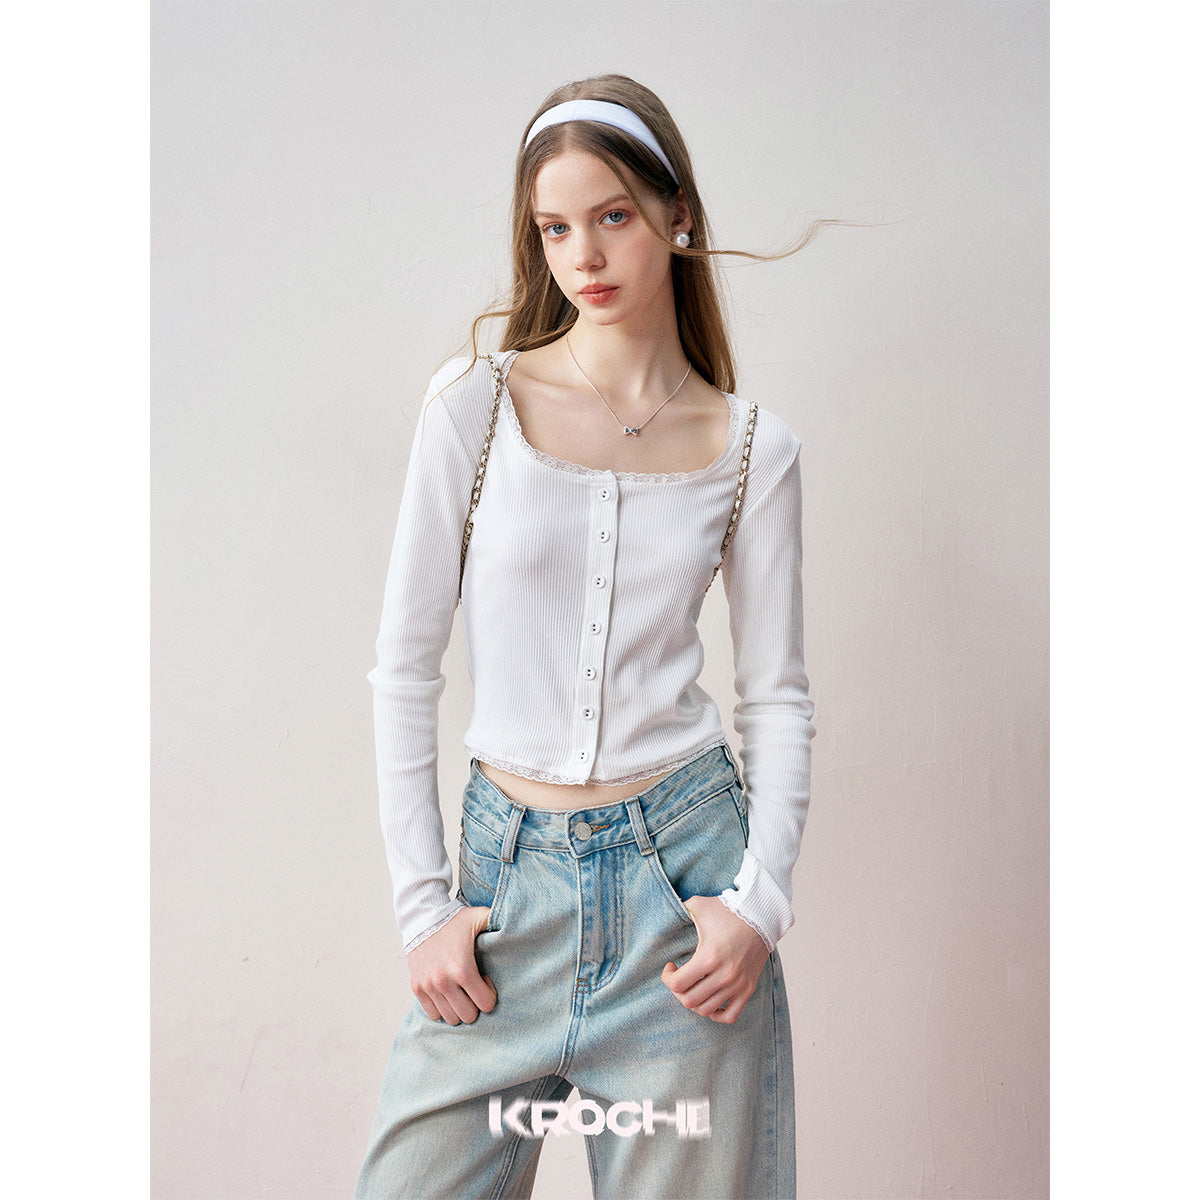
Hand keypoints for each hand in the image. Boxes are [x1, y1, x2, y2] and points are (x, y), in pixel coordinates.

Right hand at [406, 906, 495, 1024]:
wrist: (422, 917)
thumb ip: (499, 921)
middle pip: (468, 1016)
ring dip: (458, 1008)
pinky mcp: (417, 988)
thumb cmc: (454, 920)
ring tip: (460, 989)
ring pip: (450, 1018)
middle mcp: (443, 981)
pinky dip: (442, 1008)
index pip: (485, 1004)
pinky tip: (447, 992)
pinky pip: (433, 1014)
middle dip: (475, 1005)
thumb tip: (520, 924)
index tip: (485, 980)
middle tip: (473, 988)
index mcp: (462, 968)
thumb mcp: (480, 917)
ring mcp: (428, 986)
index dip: (489, 994)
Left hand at [660, 894, 769, 1023]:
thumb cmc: (728, 910)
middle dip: (678, 991)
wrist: (761, 915)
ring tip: (693, 986)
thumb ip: (679, 908)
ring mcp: (738, 984)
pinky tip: (710, 1001)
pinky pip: (730, 1016)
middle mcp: (724, 975)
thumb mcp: (698, 905)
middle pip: (689, 1001)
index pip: (677, 984)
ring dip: (694, 1001)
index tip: (670, 966)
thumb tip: (664, 911)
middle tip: (680, 978)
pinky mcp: (748, 988)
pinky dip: (717, 1014)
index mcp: (709, 956)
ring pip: (707, 1010)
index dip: (667, 978)